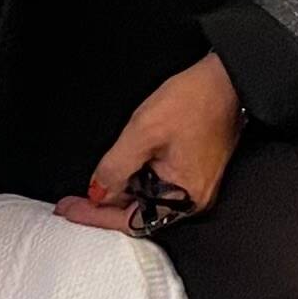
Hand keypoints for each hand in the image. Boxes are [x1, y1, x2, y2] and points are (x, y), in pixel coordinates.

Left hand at [57, 54, 244, 235]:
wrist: (227, 78)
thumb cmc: (195, 100)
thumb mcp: (143, 132)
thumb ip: (116, 167)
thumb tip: (98, 192)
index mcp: (185, 196)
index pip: (131, 219)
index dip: (97, 216)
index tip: (70, 210)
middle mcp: (193, 198)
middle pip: (140, 212)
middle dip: (106, 205)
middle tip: (72, 201)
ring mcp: (196, 184)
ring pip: (147, 197)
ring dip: (119, 190)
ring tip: (92, 183)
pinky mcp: (195, 168)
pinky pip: (159, 183)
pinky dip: (135, 179)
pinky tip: (119, 169)